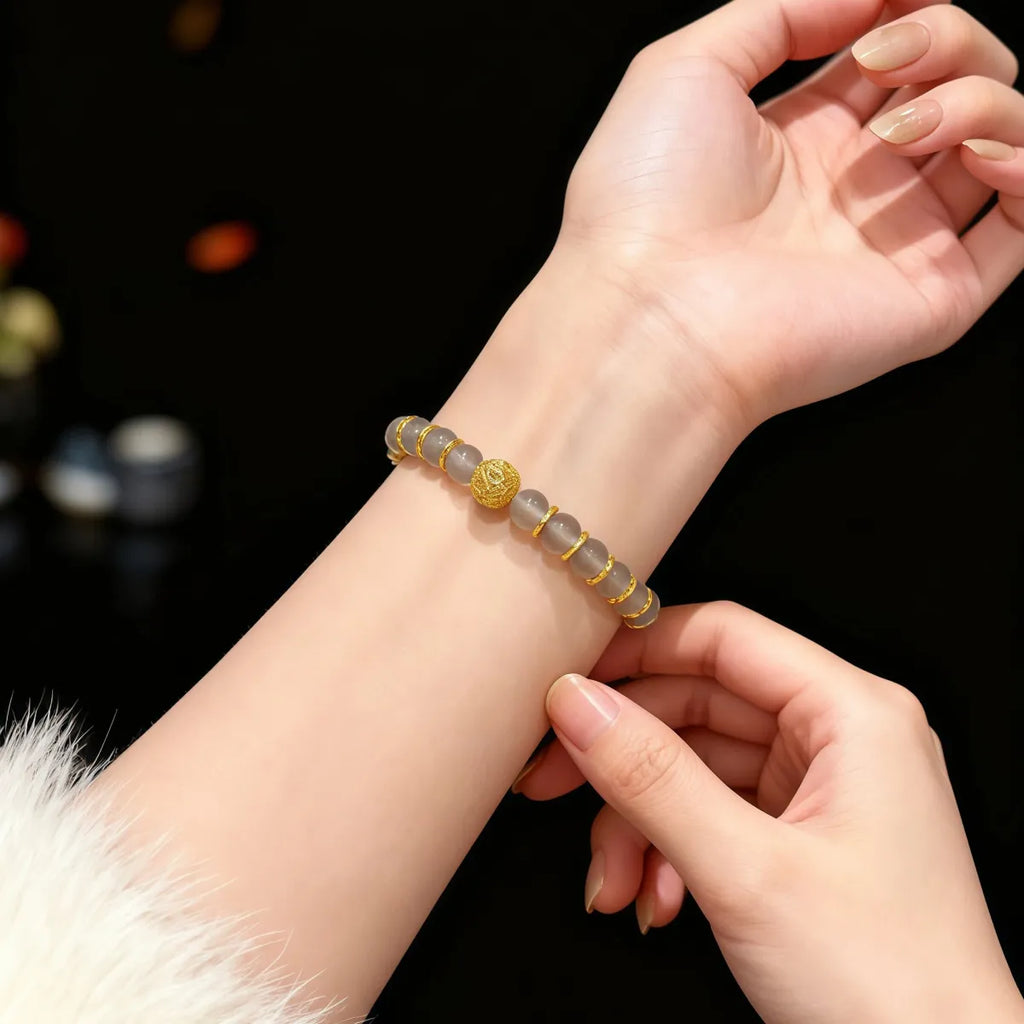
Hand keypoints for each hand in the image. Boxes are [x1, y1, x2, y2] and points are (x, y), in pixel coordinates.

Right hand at [515, 603, 1023, 1022]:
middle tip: (551, 780)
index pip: (723, 637)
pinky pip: (711, 813)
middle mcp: (841, 739)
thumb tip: (577, 704)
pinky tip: (654, 899)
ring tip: (614, 883)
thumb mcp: (747, 873)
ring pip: (695, 766)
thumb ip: (652, 778)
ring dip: (639, 821)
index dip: (636, 649)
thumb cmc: (892, 990)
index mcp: (854, 715)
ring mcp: (821, 790)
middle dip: (622, 755)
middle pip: (698, 705)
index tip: (568, 680)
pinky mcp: (802, 837)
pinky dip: (669, 851)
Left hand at [556, 0, 1023, 426]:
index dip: (910, 11)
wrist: (650, 312)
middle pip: (960, 84)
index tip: (887, 6)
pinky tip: (980, 151)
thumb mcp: (689, 68)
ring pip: (1003, 141)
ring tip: (901, 130)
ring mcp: (900, 241)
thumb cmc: (645, 202)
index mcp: (805, 137)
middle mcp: (858, 187)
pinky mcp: (935, 293)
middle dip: (950, 39)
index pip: (898, 53)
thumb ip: (781, 9)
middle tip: (885, 63)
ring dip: (980, 100)